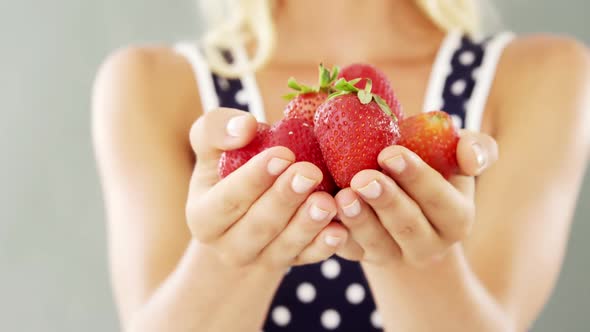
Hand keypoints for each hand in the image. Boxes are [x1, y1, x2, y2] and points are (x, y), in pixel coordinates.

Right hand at [185, 108, 347, 269]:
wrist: (240, 219)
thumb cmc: (229, 172)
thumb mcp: (211, 150)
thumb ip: (215, 130)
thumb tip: (243, 126)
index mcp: (203, 216)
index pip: (227, 199)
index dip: (254, 178)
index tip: (283, 153)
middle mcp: (229, 245)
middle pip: (258, 226)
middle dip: (284, 199)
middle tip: (309, 173)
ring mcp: (261, 259)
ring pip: (284, 247)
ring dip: (307, 225)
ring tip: (328, 202)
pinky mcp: (290, 262)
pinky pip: (307, 258)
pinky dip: (323, 247)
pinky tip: (340, 230)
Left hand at [335, 130, 497, 266]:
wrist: (405, 203)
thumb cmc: (432, 172)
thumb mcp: (456, 161)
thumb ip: (475, 150)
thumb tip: (472, 157)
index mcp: (456, 218)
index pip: (441, 201)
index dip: (417, 178)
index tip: (390, 153)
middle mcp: (427, 245)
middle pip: (408, 227)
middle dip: (386, 201)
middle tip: (363, 178)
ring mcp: (392, 256)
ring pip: (376, 244)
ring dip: (359, 221)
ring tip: (343, 197)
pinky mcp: (361, 257)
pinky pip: (348, 251)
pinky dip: (334, 235)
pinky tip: (322, 214)